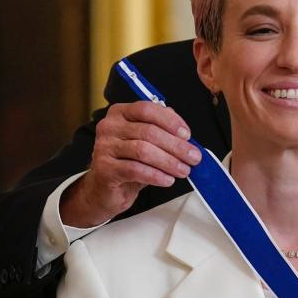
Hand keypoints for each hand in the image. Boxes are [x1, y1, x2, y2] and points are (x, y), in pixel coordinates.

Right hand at [60, 101, 201, 226]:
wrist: (105, 188)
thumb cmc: (129, 162)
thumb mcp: (146, 143)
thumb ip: (162, 131)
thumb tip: (185, 133)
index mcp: (121, 113)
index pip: (147, 109)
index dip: (170, 121)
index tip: (188, 135)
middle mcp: (109, 126)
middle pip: (148, 132)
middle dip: (176, 146)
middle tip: (193, 157)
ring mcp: (104, 147)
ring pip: (142, 151)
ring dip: (168, 162)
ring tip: (184, 170)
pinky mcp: (103, 169)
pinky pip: (135, 170)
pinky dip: (155, 175)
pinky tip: (168, 180)